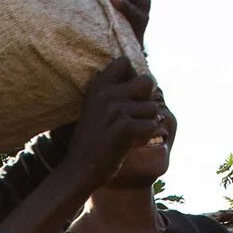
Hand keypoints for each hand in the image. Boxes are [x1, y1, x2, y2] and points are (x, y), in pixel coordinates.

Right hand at [70, 56, 168, 181]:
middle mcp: (106, 93)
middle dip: (146, 100)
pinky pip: (152, 126)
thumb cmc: (92, 141)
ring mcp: (115, 109)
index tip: (128, 96)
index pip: (125, 62)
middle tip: (134, 117)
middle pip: (147, 81)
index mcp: (97, 86)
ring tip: (128, 134)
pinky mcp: (124, 127)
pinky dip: (145, 138)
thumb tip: (149, 81)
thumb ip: (116, 93)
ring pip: (153, 107)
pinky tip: (129, 144)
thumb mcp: (96, 109)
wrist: (79, 170)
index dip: (133, 77)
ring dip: (146, 122)